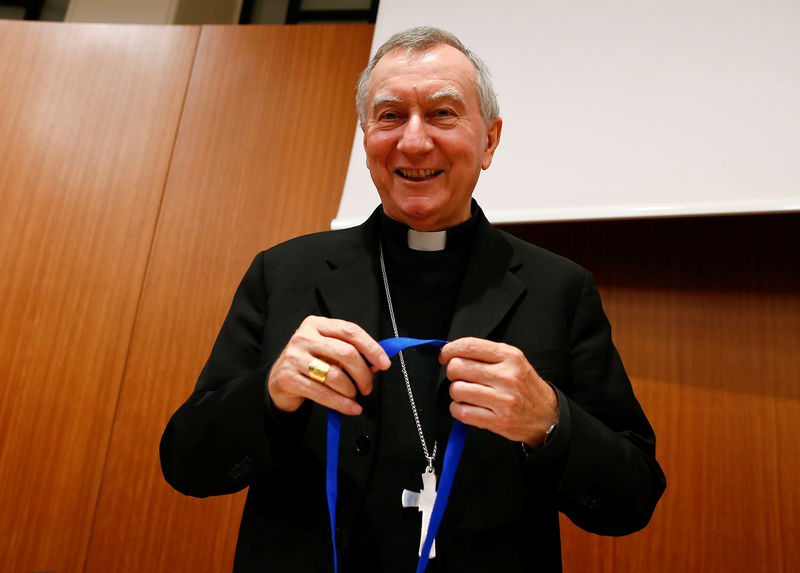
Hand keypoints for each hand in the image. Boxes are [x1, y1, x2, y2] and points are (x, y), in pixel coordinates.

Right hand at [267, 316, 390, 415]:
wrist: (278, 380)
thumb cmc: (309, 363)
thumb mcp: (329, 351)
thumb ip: (351, 352)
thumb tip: (377, 362)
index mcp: (317, 324)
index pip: (350, 331)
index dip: (371, 347)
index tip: (384, 362)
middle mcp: (304, 337)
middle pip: (346, 353)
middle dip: (363, 373)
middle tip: (367, 386)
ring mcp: (294, 357)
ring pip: (335, 375)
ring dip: (351, 390)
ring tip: (353, 395)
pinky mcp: (289, 378)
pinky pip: (323, 393)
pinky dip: (342, 404)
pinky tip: (351, 408)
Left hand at [440, 337, 557, 446]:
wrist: (547, 415)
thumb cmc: (524, 386)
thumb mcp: (513, 361)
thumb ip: (486, 354)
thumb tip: (452, 352)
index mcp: (509, 356)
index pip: (469, 346)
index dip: (450, 350)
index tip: (445, 356)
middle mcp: (506, 376)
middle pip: (458, 368)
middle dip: (452, 373)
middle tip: (460, 377)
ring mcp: (503, 400)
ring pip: (457, 390)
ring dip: (456, 393)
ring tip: (467, 394)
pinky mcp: (498, 421)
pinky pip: (462, 412)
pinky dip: (458, 410)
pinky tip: (467, 407)